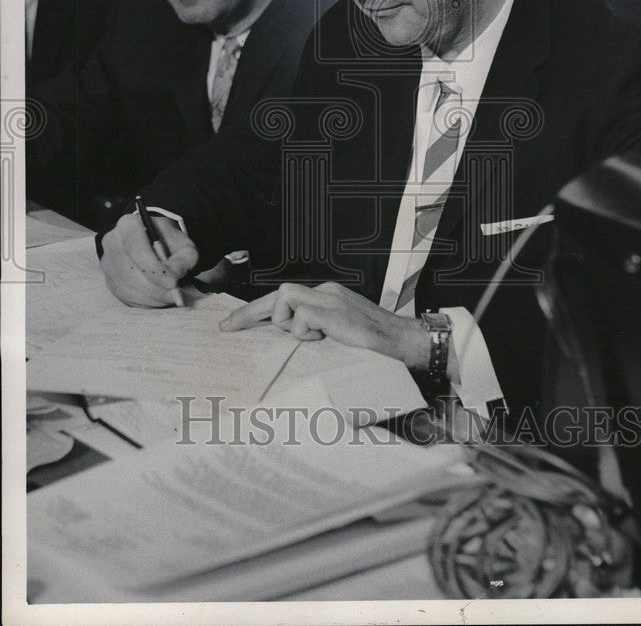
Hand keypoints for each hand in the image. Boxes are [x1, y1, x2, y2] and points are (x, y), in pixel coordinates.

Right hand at [99, 212, 197, 307]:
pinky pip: (122, 296)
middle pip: (129, 272)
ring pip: (124, 286)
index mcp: (128, 225)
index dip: (155, 270)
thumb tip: (174, 276)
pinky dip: (142, 302)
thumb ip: (183, 258)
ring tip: (169, 298)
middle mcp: (112, 242)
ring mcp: (107, 262)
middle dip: (154, 288)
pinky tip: (158, 301)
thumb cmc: (168, 241)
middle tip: (174, 295)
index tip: (173, 283)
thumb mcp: (183, 244)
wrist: (154, 241)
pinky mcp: (108, 279)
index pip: (137, 251)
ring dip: (149, 297)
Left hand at [219, 281, 429, 370]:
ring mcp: (331, 299)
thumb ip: (317, 337)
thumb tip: (287, 350)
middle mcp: (327, 293)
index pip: (285, 299)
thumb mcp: (339, 342)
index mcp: (327, 299)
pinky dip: (304, 329)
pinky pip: (302, 313)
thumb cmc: (377, 350)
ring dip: (287, 323)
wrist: (408, 346)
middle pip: (279, 293)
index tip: (233, 325)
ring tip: (308, 339)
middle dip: (250, 312)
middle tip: (227, 327)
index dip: (256, 312)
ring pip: (286, 297)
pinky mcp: (335, 310)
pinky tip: (322, 339)